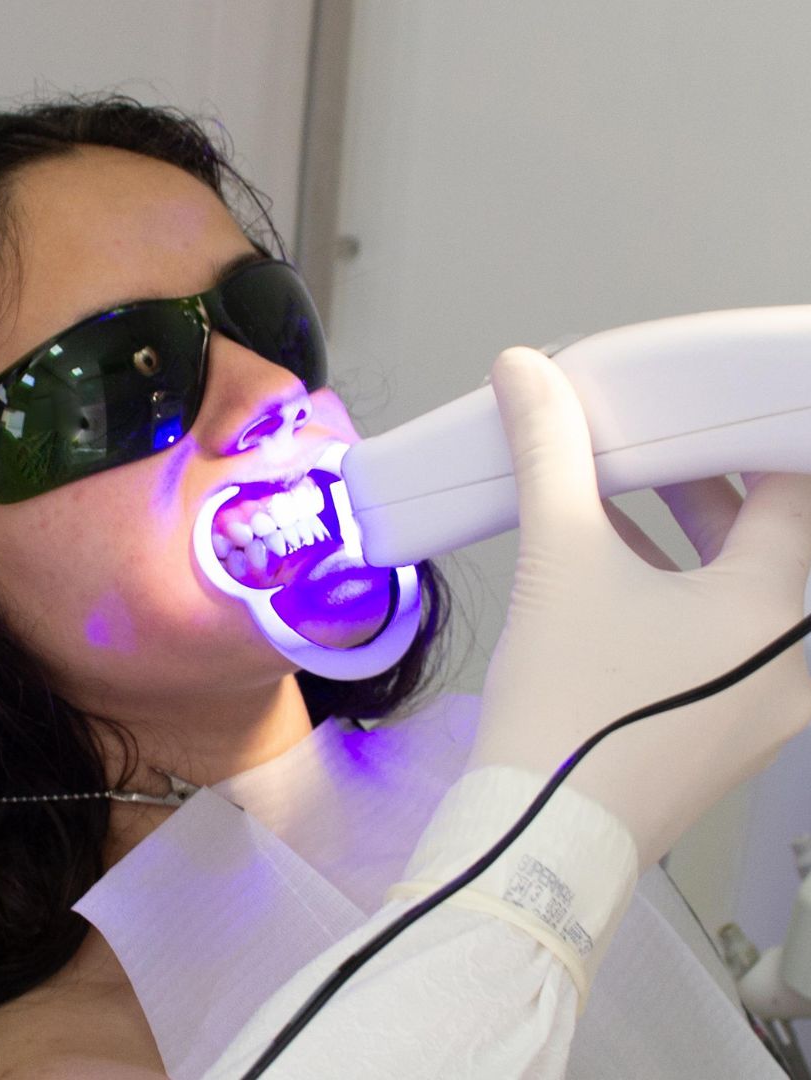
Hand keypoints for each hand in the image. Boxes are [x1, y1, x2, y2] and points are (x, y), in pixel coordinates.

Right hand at [469, 347, 810, 868]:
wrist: (539, 835)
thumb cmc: (569, 711)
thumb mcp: (557, 563)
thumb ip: (547, 455)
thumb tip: (525, 375)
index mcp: (777, 610)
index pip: (795, 485)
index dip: (750, 429)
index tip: (714, 399)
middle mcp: (795, 657)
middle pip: (778, 532)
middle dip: (713, 474)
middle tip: (662, 432)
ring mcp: (769, 697)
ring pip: (752, 583)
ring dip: (696, 529)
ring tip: (629, 486)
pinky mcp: (732, 721)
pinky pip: (731, 628)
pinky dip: (687, 584)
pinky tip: (621, 560)